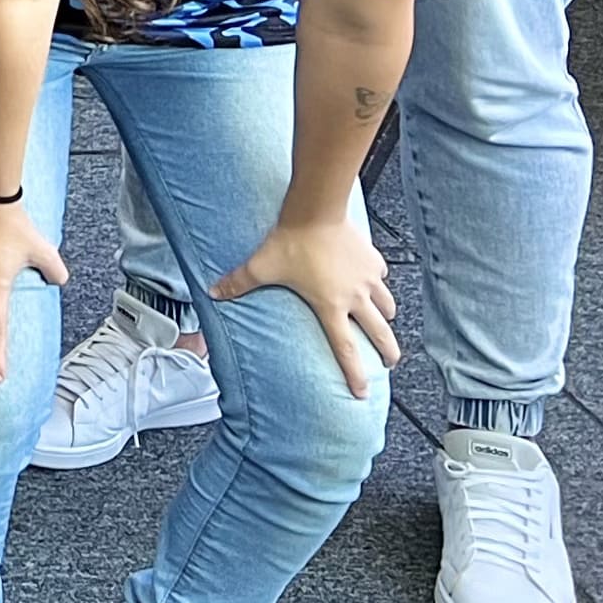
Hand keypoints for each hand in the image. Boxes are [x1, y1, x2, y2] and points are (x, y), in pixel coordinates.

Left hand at [214, 215, 399, 396]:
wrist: (316, 211)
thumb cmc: (291, 240)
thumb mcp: (260, 266)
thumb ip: (238, 283)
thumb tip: (214, 292)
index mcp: (330, 306)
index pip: (345, 349)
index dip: (355, 373)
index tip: (362, 391)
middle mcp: (355, 297)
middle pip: (380, 333)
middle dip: (388, 352)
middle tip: (389, 362)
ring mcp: (368, 279)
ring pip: (387, 306)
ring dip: (386, 317)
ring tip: (384, 321)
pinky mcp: (374, 261)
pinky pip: (381, 277)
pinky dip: (379, 283)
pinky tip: (373, 281)